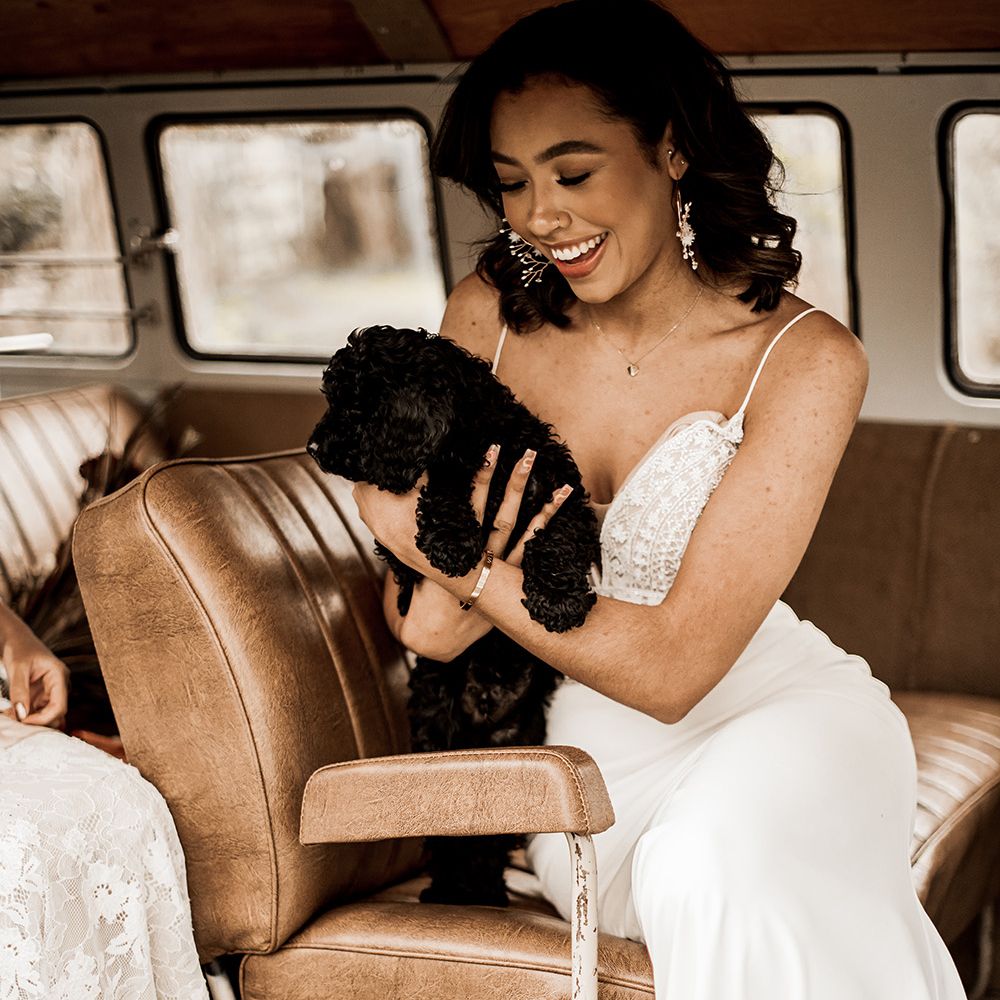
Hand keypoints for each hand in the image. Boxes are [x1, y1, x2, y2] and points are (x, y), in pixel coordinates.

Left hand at [1, 615, 69, 727]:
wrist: (16, 640)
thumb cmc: (19, 648)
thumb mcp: (17, 668)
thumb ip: (19, 691)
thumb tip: (21, 715)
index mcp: (59, 676)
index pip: (59, 706)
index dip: (44, 718)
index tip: (23, 721)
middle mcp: (60, 685)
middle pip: (56, 714)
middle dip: (37, 721)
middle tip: (14, 721)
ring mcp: (51, 690)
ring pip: (47, 714)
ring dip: (31, 720)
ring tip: (11, 716)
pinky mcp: (42, 694)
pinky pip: (38, 711)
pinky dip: (26, 715)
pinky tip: (12, 713)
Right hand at [353, 445, 572, 583]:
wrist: (437, 634)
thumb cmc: (421, 594)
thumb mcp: (409, 558)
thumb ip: (400, 526)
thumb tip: (372, 492)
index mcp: (450, 547)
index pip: (465, 506)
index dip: (478, 478)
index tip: (487, 450)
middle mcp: (475, 555)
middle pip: (494, 510)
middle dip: (506, 479)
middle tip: (518, 447)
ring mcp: (495, 567)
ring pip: (515, 526)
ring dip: (531, 497)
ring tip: (542, 465)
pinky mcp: (509, 578)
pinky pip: (531, 546)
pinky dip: (546, 522)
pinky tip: (561, 499)